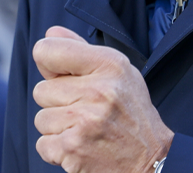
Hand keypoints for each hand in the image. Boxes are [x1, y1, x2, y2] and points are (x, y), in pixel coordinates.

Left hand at [32, 26, 173, 172]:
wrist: (151, 160)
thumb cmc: (132, 114)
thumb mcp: (118, 73)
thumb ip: (81, 50)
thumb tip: (51, 33)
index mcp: (109, 65)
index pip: (47, 50)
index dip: (48, 63)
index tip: (59, 73)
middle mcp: (97, 91)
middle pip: (41, 90)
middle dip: (58, 102)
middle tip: (86, 110)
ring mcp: (84, 121)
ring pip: (41, 118)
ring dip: (58, 127)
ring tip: (85, 128)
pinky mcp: (72, 149)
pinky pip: (42, 144)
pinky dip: (57, 149)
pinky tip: (81, 145)